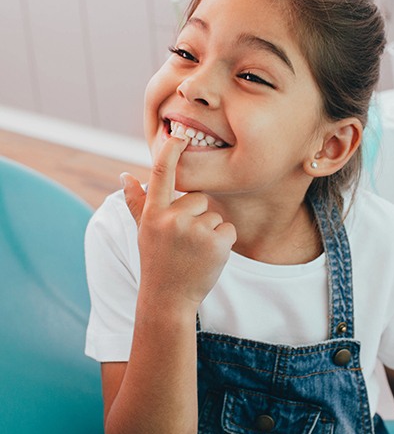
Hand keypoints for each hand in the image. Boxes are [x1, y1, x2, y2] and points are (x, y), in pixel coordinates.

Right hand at [121, 136, 236, 310]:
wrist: (168, 299)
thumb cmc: (156, 261)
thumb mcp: (143, 231)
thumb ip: (136, 202)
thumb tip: (124, 175)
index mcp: (153, 213)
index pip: (161, 173)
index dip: (171, 150)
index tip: (179, 133)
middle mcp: (172, 219)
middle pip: (199, 198)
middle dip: (197, 216)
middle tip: (184, 241)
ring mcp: (195, 231)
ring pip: (214, 215)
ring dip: (209, 231)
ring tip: (194, 252)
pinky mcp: (216, 243)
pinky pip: (228, 229)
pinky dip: (223, 242)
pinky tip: (208, 257)